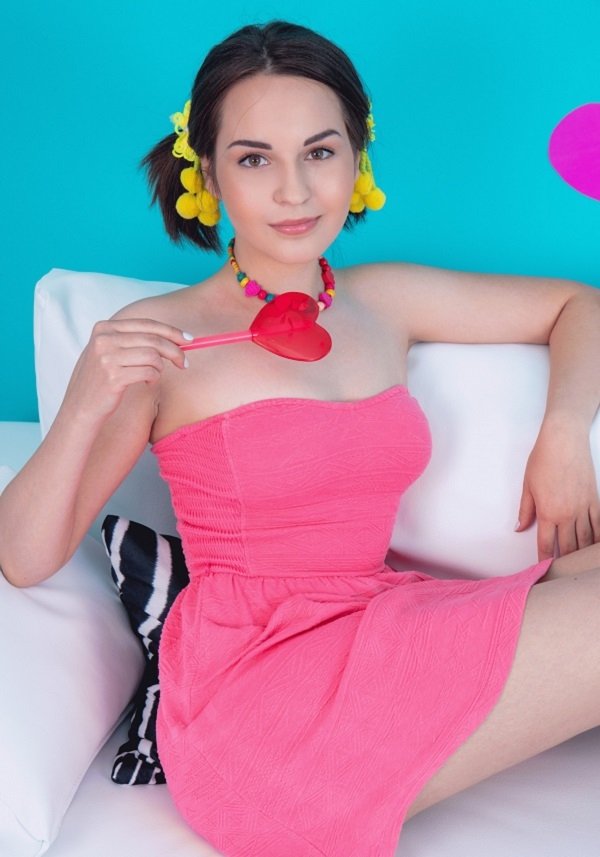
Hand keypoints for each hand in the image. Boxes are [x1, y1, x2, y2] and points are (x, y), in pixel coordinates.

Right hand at [64, 317, 189, 423]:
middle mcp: (104, 339)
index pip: (146, 324)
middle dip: (175, 351)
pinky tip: (147, 382)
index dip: (171, 331)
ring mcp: (107, 357)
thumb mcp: (110, 351)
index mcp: (104, 328)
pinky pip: (149, 372)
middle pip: (153, 339)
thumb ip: (134, 340)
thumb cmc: (101, 379)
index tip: (188, 339)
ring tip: (154, 375)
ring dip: (161, 368)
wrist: (80, 407)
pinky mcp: (113, 376)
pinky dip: (154, 378)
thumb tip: (175, 337)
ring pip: (153, 356)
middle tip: (185, 363)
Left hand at [516, 420, 599, 559]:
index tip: (543, 569)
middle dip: (564, 561)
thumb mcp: (527, 486)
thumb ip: (525, 510)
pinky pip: (599, 525)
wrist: (564, 441)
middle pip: (567, 546)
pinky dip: (597, 539)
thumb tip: (519, 528)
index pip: (545, 544)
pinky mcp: (595, 500)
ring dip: (581, 553)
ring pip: (585, 539)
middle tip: (561, 571)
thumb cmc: (543, 460)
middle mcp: (568, 514)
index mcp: (548, 512)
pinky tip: (594, 549)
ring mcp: (584, 508)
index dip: (544, 559)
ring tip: (577, 564)